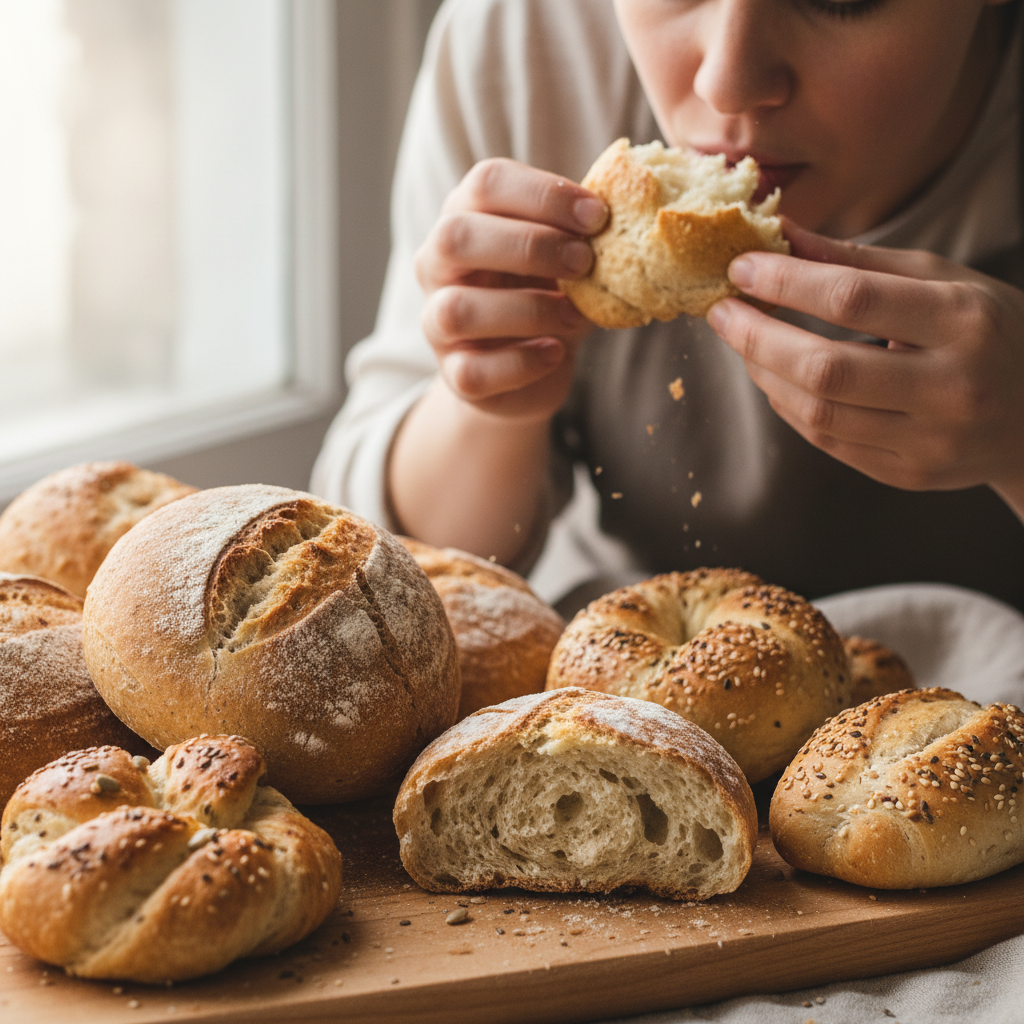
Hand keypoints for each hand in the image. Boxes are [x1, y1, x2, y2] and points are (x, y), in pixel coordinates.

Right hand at [415, 158, 606, 420]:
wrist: (532, 368)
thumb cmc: (550, 295)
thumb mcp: (567, 256)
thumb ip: (584, 233)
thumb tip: (633, 210)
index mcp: (468, 216)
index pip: (486, 183)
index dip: (544, 194)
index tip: (597, 216)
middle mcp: (437, 265)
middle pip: (456, 237)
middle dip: (529, 245)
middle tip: (585, 261)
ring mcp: (437, 323)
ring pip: (457, 309)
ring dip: (527, 309)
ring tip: (574, 314)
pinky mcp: (454, 375)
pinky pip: (474, 370)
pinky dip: (521, 362)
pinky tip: (555, 353)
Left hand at [706, 221, 1023, 516]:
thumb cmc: (988, 330)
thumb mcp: (941, 280)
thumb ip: (859, 261)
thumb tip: (780, 235)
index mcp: (963, 322)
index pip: (853, 300)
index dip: (785, 282)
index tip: (740, 267)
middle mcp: (950, 387)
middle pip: (824, 368)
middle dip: (756, 337)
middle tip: (721, 310)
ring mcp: (929, 441)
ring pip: (817, 413)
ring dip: (764, 373)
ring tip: (743, 341)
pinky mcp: (908, 473)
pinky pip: (826, 441)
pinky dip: (787, 406)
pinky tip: (773, 377)